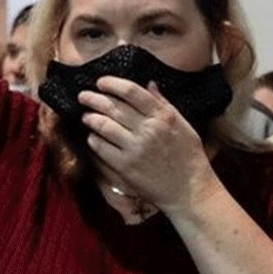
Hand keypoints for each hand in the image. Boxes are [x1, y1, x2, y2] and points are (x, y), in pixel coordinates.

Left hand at [80, 77, 221, 216]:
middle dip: (94, 98)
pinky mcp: (125, 167)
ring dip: (91, 118)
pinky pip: (102, 148)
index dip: (112, 83)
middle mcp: (148, 130)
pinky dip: (94, 139)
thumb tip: (149, 84)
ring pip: (104, 125)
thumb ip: (164, 104)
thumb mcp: (184, 125)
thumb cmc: (189, 157)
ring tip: (86, 116)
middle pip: (113, 107)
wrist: (189, 191)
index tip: (101, 82)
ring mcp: (135, 148)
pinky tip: (92, 137)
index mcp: (163, 116)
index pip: (131, 91)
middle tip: (83, 96)